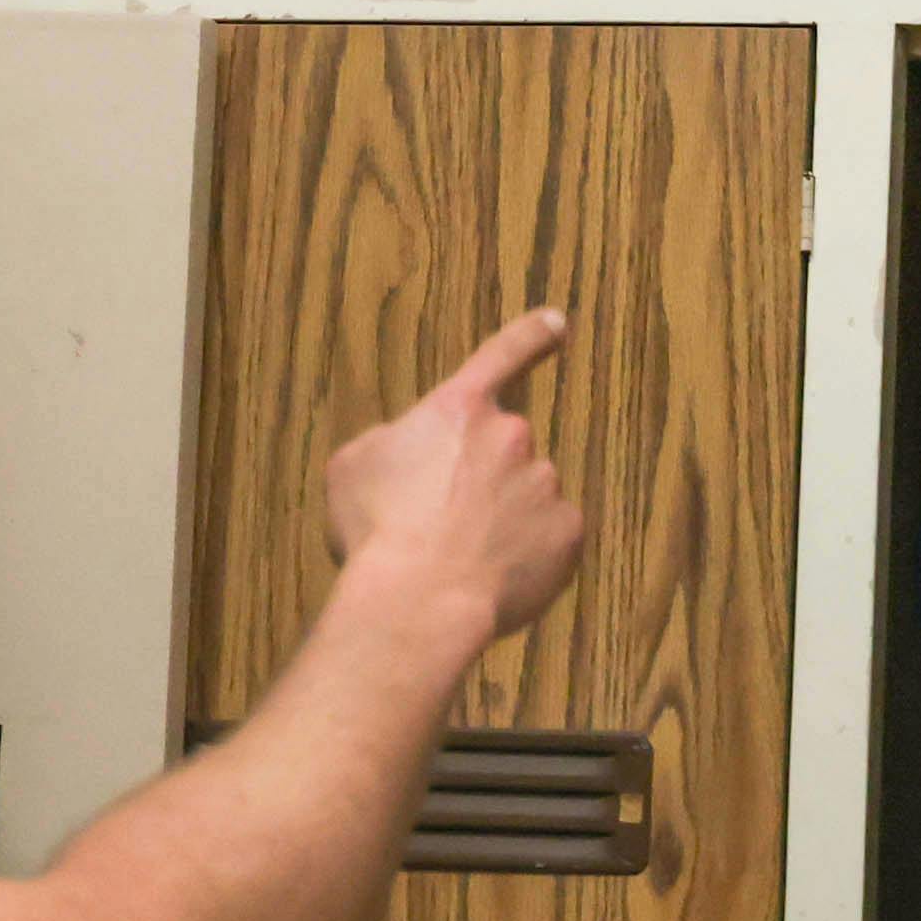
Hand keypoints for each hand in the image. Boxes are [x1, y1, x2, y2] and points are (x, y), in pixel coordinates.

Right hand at [320, 310, 590, 634]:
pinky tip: (490, 576)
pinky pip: (549, 540)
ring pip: (526, 498)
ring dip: (501, 521)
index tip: (558, 323)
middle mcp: (512, 434)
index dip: (531, 336)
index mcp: (458, 409)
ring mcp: (545, 482)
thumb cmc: (378, 532)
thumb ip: (390, 442)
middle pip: (503, 451)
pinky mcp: (568, 531)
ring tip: (458, 561)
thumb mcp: (353, 467)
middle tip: (441, 525)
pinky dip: (526, 556)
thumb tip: (408, 449)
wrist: (419, 598)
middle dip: (479, 482)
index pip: (502, 355)